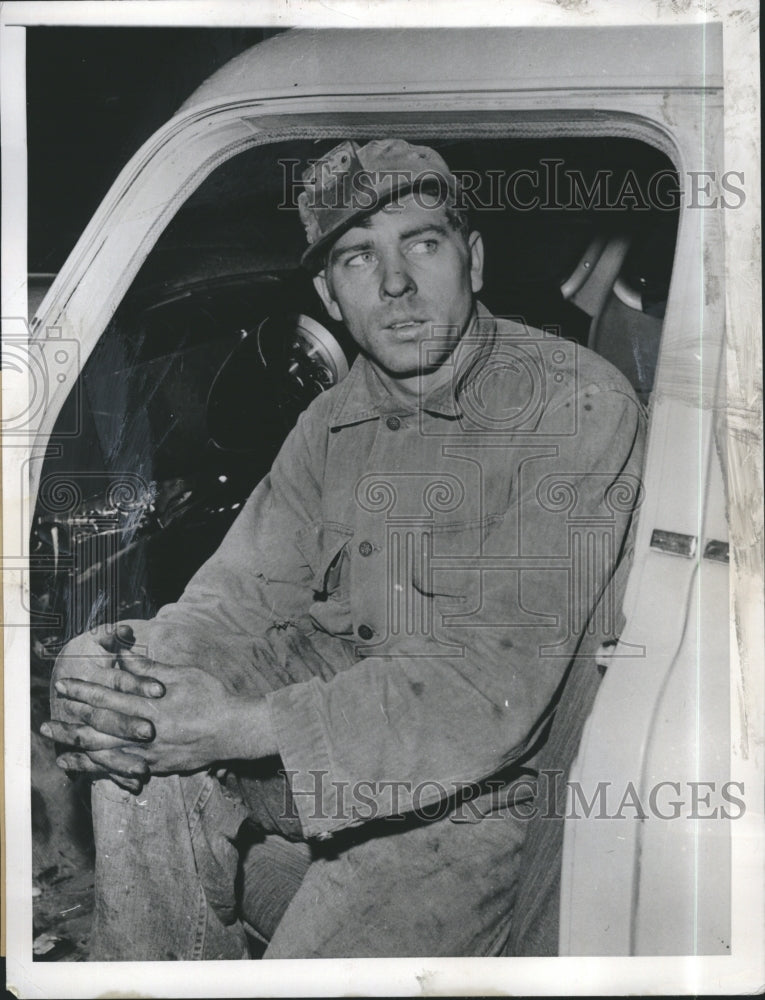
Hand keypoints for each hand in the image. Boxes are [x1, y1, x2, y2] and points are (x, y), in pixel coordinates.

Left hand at [46, 645, 274, 775]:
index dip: (83, 691)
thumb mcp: (182, 675)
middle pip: (99, 728)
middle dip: (70, 724)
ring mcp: (149, 753)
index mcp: (150, 704)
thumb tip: (123, 660)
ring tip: (58, 753)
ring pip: (106, 753)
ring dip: (79, 752)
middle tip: (46, 724)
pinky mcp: (157, 766)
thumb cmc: (212, 696)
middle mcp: (144, 730)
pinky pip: (123, 770)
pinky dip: (102, 770)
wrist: (235, 729)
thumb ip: (150, 670)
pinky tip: (89, 771)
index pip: (107, 697)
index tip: (63, 687)